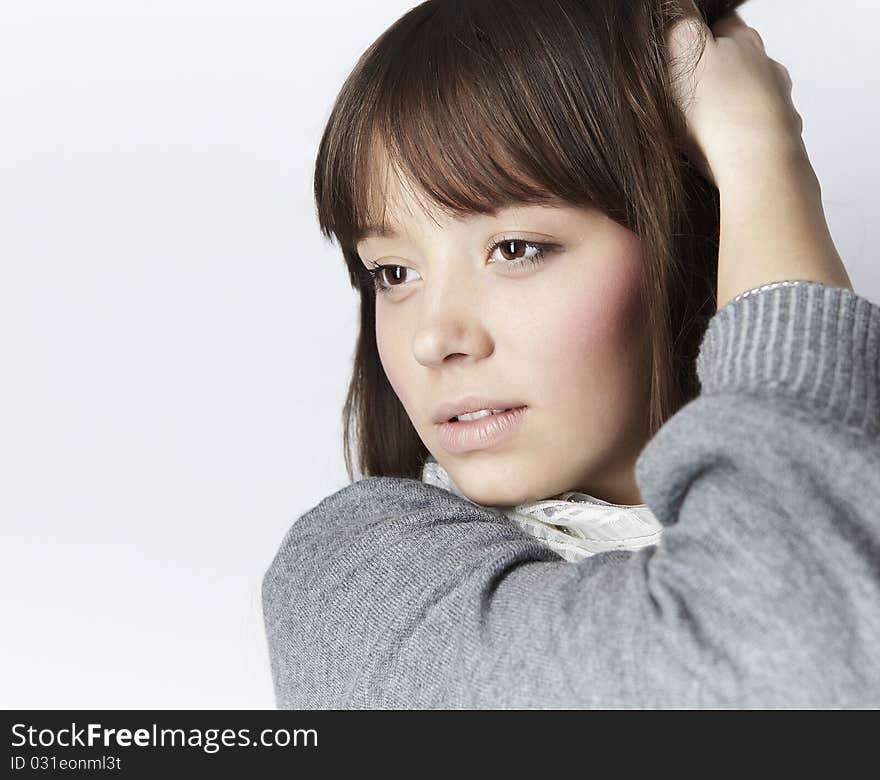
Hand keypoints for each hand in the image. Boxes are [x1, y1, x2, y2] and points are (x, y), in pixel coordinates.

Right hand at [665, 4, 806, 189]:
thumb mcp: (681, 50)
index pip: (723, 23)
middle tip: (690, 93)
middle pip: (742, 60)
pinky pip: (761, 133)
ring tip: (706, 127)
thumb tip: (674, 4)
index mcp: (743, 41)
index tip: (683, 49)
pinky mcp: (782, 139)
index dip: (702, 33)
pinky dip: (746, 137)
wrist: (755, 162)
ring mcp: (779, 103)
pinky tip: (725, 151)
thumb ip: (678, 19)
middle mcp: (768, 67)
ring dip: (734, 106)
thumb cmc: (716, 109)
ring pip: (754, 96)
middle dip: (720, 72)